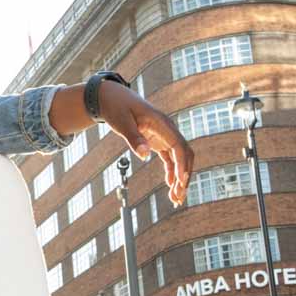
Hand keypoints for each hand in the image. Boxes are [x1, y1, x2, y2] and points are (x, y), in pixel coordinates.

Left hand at [95, 83, 194, 204]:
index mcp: (162, 123)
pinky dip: (172, 173)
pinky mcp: (158, 141)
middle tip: (178, 197)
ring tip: (176, 199)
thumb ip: (134, 138)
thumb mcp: (121, 122)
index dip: (182, 164)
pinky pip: (170, 158)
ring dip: (179, 178)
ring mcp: (164, 135)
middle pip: (184, 154)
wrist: (111, 97)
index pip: (179, 146)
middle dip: (184, 176)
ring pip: (179, 159)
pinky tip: (170, 186)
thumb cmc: (116, 107)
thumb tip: (145, 155)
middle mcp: (167, 129)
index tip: (181, 182)